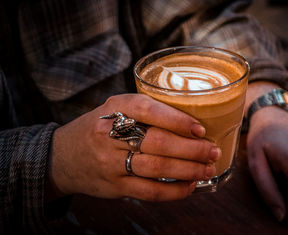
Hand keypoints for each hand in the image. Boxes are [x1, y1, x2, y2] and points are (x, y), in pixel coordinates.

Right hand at [48, 94, 220, 201]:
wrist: (63, 156)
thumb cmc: (100, 127)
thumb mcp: (115, 108)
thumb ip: (146, 110)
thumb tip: (191, 120)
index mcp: (114, 108)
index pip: (148, 110)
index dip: (177, 120)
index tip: (200, 128)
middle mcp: (110, 134)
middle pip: (157, 142)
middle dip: (191, 149)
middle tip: (212, 151)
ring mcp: (110, 163)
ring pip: (156, 168)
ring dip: (188, 170)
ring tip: (207, 169)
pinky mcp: (114, 186)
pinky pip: (149, 191)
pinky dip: (173, 191)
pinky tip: (189, 186)